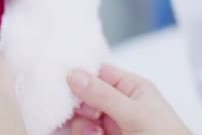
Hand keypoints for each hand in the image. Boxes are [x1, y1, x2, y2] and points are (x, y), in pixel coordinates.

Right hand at [67, 65, 190, 134]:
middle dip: (80, 106)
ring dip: (82, 126)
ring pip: (80, 118)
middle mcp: (119, 106)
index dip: (81, 75)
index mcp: (132, 89)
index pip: (99, 72)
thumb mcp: (136, 115)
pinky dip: (81, 134)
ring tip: (95, 134)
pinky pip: (82, 133)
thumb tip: (74, 74)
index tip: (66, 82)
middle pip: (84, 96)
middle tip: (89, 115)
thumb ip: (104, 95)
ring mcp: (111, 126)